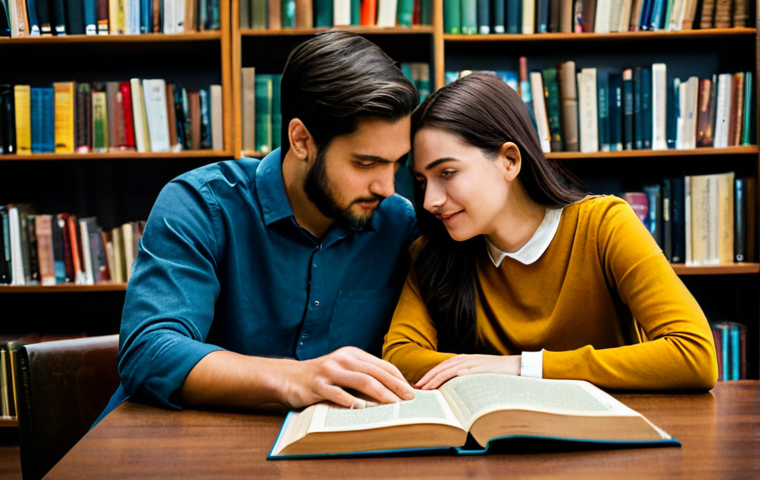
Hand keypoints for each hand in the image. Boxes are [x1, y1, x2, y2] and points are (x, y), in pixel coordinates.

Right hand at [280, 346, 414, 408]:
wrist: (289, 377)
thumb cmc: (323, 377)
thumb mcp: (344, 369)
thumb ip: (363, 375)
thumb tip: (393, 391)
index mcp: (352, 354)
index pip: (382, 365)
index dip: (398, 378)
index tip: (412, 391)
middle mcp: (342, 359)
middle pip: (375, 372)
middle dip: (395, 386)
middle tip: (409, 399)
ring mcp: (329, 371)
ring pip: (361, 381)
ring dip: (381, 394)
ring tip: (394, 405)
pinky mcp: (317, 385)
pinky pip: (338, 394)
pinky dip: (352, 402)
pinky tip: (363, 409)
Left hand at [414, 354, 520, 389]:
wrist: (517, 367)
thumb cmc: (500, 373)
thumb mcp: (481, 374)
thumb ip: (469, 377)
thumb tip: (458, 390)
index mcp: (465, 359)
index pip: (443, 366)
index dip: (430, 374)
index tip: (421, 383)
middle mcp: (464, 359)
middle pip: (440, 367)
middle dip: (427, 377)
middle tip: (416, 387)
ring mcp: (469, 363)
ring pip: (445, 370)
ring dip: (432, 379)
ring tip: (423, 388)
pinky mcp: (474, 369)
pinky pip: (455, 374)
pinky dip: (444, 380)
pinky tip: (437, 386)